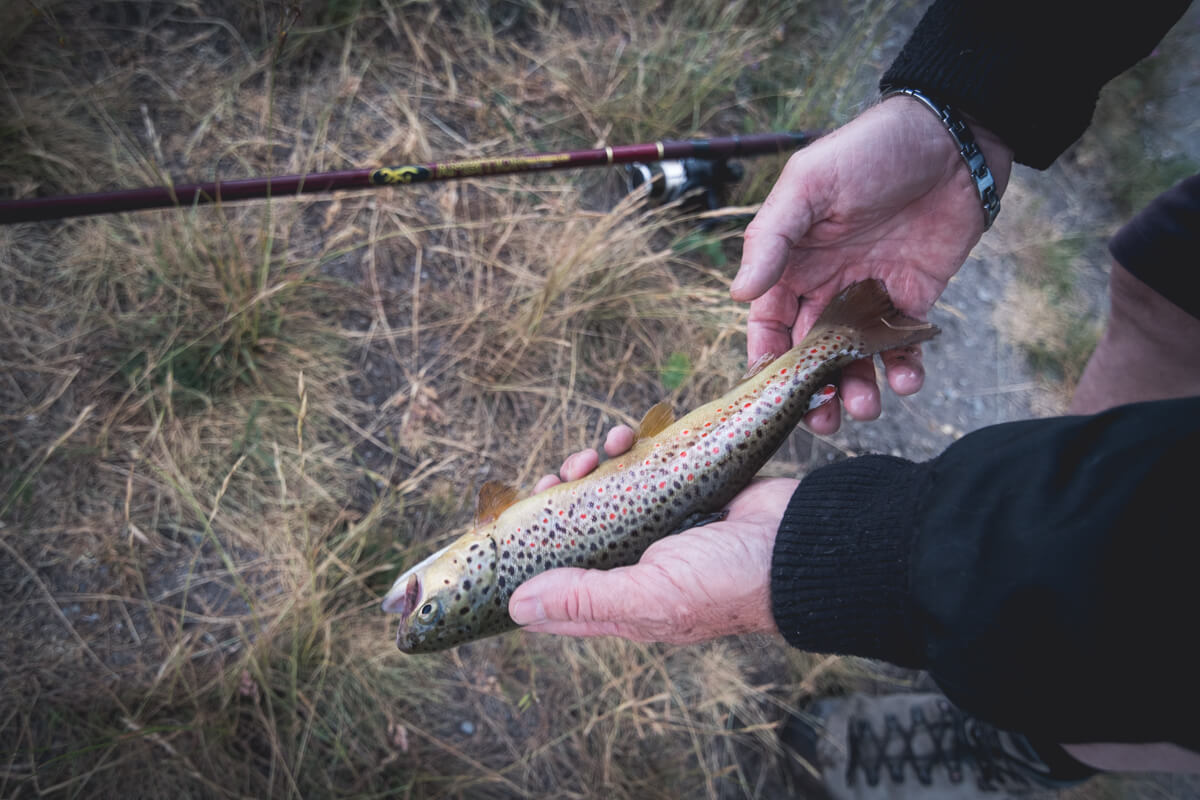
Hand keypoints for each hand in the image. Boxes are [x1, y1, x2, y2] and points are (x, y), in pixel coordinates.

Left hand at [511, 426, 795, 642]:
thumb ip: (584, 599)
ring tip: (602, 448)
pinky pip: (638, 467)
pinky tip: (629, 436)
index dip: (527, 565)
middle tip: (560, 477)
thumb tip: (516, 605)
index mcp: (624, 604)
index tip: (510, 529)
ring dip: (593, 466)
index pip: (557, 595)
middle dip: (560, 500)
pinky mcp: (678, 493)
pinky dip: (628, 449)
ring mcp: (658, 529)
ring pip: (604, 494)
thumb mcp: (650, 597)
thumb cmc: (729, 582)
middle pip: (576, 534)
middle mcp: (636, 568)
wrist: (799, 541)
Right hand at [733, 96, 1013, 433]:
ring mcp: (871, 296)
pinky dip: (905, 369)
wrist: (953, 138)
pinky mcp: (914, 299)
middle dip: (812, 392)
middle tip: (822, 418)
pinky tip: (907, 378)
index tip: (774, 393)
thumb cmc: (870, 151)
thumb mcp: (808, 185)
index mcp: (793, 263)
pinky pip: (903, 346)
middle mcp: (827, 286)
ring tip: (865, 406)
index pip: (769, 325)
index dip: (768, 362)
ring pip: (855, 360)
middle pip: (811, 355)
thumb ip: (772, 239)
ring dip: (856, 389)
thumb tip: (739, 294)